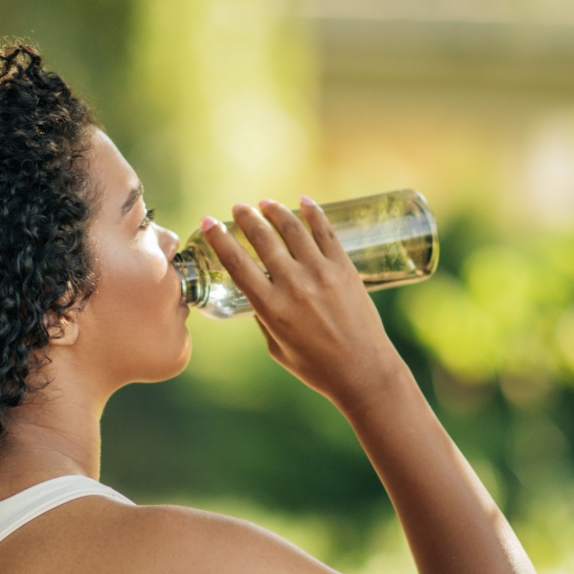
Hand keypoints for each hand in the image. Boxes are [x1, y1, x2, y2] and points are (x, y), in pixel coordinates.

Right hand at [201, 196, 397, 402]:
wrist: (364, 371)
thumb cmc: (316, 367)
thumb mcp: (276, 348)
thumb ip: (264, 318)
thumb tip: (257, 293)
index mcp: (271, 308)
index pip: (237, 263)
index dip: (219, 238)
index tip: (209, 221)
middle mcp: (293, 286)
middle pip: (263, 239)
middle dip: (246, 218)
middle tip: (239, 208)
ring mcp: (321, 274)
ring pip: (293, 229)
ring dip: (276, 211)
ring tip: (266, 203)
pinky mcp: (345, 269)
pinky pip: (326, 232)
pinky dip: (313, 213)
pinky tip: (303, 201)